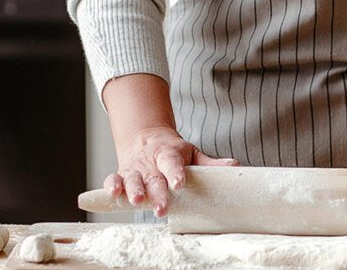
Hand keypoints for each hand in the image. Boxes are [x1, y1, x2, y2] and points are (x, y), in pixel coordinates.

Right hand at [106, 127, 237, 216]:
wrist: (145, 138)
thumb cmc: (173, 151)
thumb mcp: (192, 153)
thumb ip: (210, 163)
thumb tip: (235, 166)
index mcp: (169, 154)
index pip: (172, 162)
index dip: (175, 173)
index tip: (179, 183)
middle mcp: (150, 162)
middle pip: (153, 177)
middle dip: (156, 193)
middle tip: (161, 208)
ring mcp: (135, 168)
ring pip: (132, 179)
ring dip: (133, 190)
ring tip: (136, 200)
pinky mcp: (122, 174)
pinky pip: (114, 179)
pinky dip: (111, 186)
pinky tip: (113, 194)